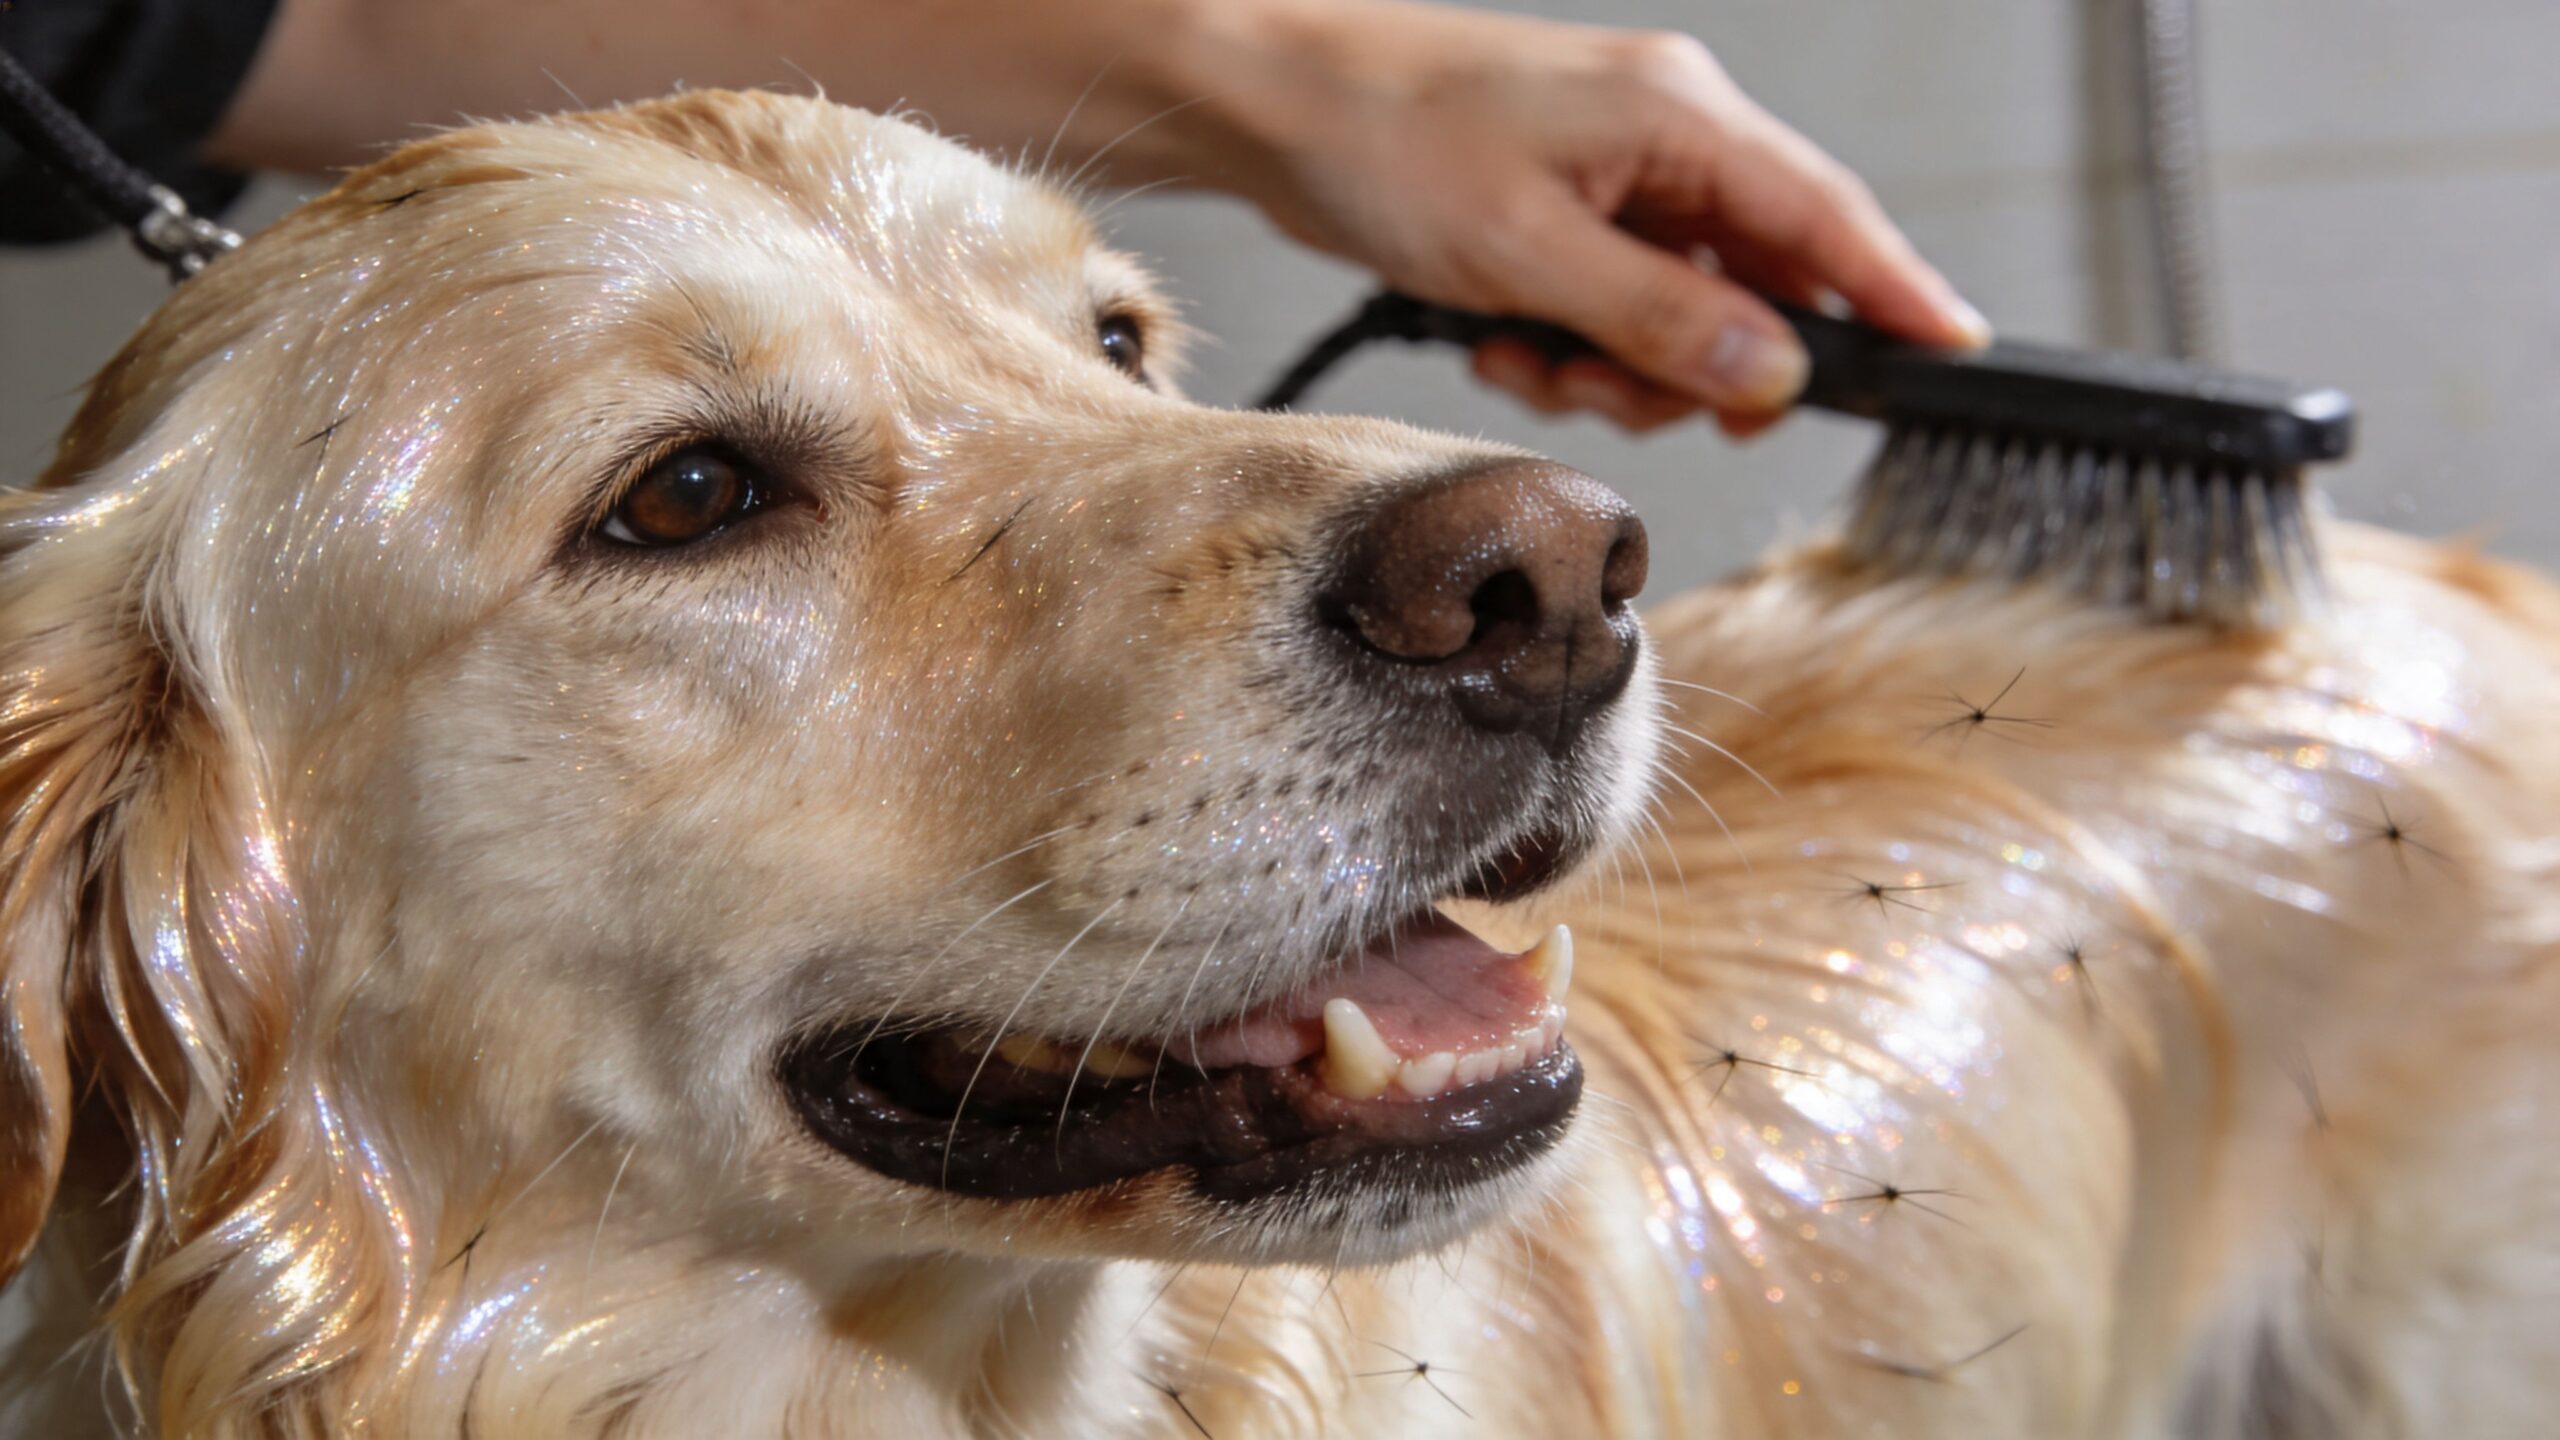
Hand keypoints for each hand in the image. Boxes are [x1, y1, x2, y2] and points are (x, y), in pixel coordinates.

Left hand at [1175, 1, 1988, 432]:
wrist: (1273, 104)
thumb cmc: (1385, 138)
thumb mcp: (1527, 252)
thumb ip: (1659, 318)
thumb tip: (1771, 371)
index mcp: (1682, 118)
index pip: (1827, 216)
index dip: (1895, 293)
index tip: (1953, 352)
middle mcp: (1668, 140)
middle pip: (1758, 285)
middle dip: (1697, 364)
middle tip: (1623, 391)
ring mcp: (1616, 177)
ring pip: (1684, 314)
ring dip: (1619, 368)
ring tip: (1535, 360)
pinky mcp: (1567, 212)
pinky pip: (1615, 308)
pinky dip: (1571, 347)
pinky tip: (1504, 342)